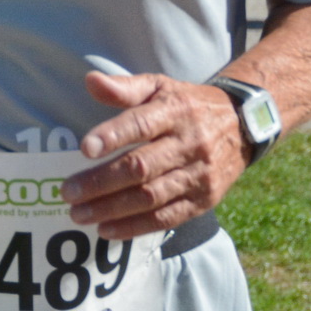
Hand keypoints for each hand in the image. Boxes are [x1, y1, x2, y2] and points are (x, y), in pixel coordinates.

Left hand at [59, 70, 248, 240]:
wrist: (242, 125)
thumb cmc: (187, 104)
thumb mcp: (160, 86)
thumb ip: (125, 87)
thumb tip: (90, 80)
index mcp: (175, 111)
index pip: (142, 124)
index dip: (113, 136)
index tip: (84, 148)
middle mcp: (189, 143)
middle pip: (141, 167)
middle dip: (101, 182)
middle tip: (68, 192)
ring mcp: (198, 175)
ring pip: (151, 197)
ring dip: (112, 209)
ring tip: (78, 214)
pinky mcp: (204, 200)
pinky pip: (167, 218)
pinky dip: (135, 227)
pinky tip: (106, 230)